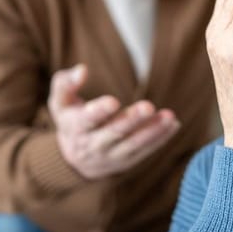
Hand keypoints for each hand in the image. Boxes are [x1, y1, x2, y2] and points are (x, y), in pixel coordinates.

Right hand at [48, 64, 179, 178]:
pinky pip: (145, 150)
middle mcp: (93, 145)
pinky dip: (160, 138)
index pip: (87, 119)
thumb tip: (82, 69)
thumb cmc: (70, 118)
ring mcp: (111, 155)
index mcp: (75, 127)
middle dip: (132, 120)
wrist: (74, 160)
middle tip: (148, 107)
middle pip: (114, 133)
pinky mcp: (127, 161)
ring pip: (133, 144)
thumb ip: (66, 83)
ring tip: (168, 117)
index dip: (99, 111)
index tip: (113, 102)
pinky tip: (173, 124)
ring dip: (152, 131)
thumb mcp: (60, 101)